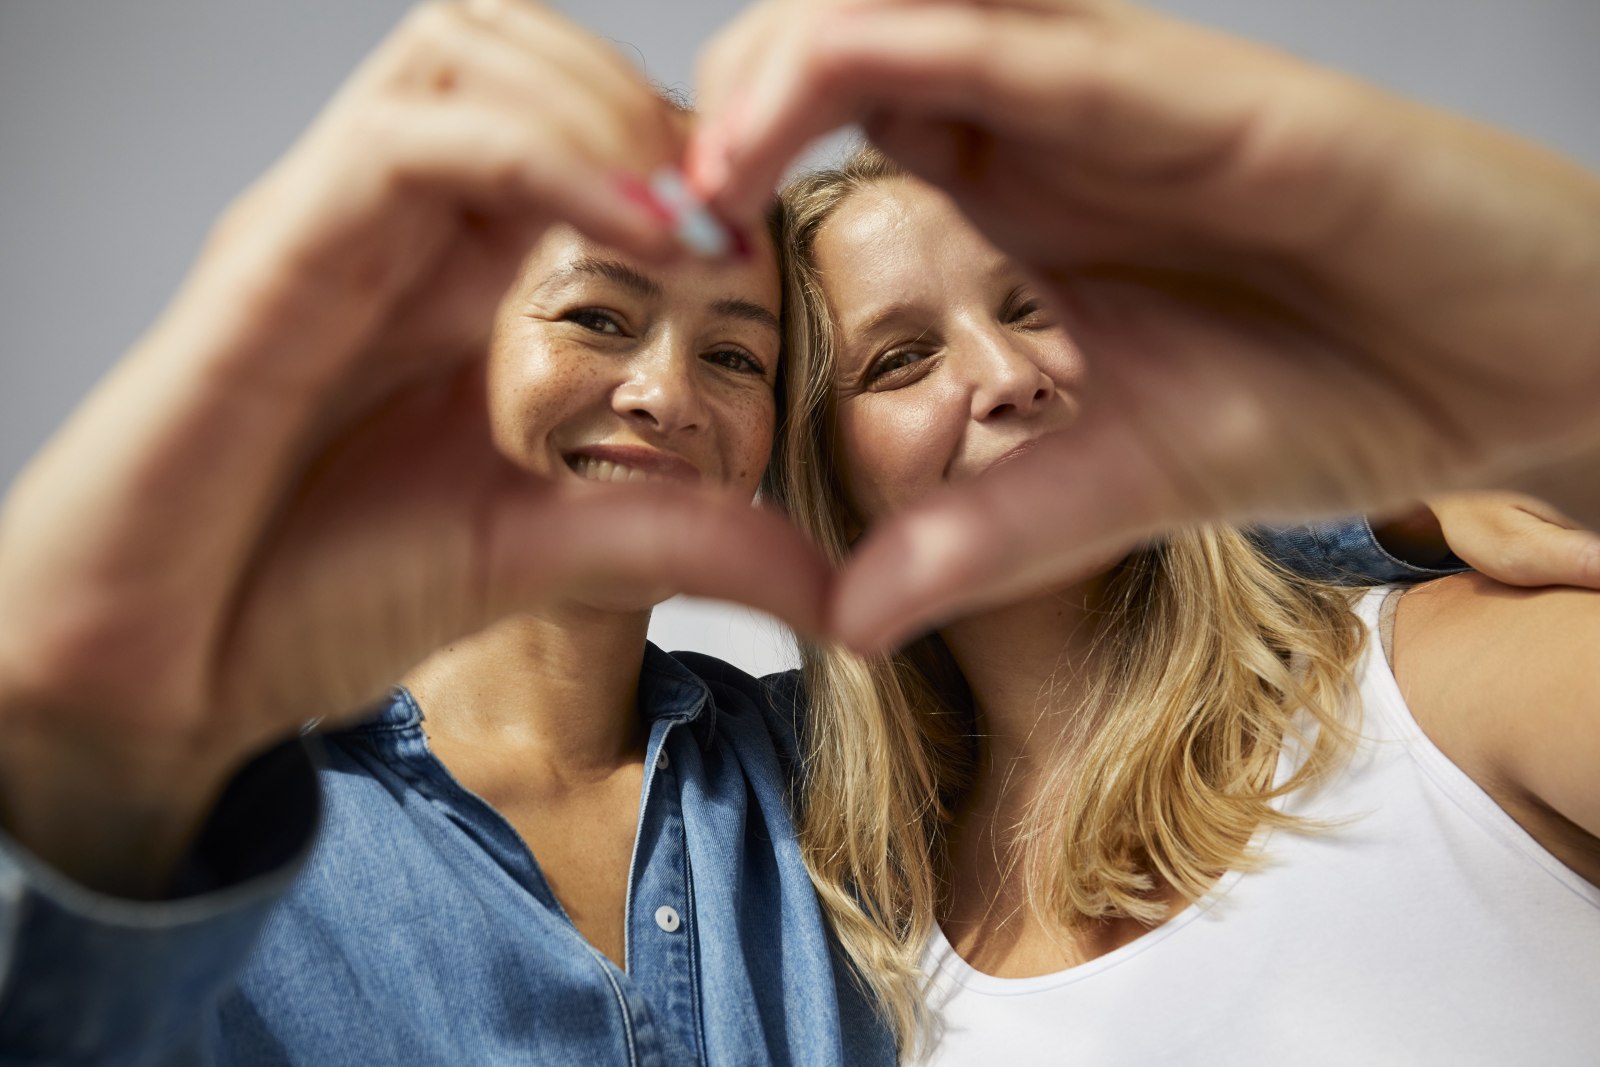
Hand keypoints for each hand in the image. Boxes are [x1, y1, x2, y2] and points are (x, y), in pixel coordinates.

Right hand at [0, 0, 826, 894]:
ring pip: (458, 56)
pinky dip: (536, 160)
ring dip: (596, 107)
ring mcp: (324, 225)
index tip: (758, 231)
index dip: (676, 146)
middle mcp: (388, 222)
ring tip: (682, 218)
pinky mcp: (268, 260)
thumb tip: (831, 584)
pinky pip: (406, 146)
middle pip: (510, 44)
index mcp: (449, 266)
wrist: (162, 676)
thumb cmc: (315, 598)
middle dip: (639, 96)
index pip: (566, 120)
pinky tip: (632, 235)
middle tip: (725, 201)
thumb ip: (678, 540)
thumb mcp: (542, 554)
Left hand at [690, 0, 1599, 648]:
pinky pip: (1033, 42)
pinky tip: (817, 101)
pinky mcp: (1201, 91)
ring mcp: (1118, 91)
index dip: (731, 165)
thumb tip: (845, 619)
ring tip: (704, 164)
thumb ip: (985, 535)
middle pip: (842, 44)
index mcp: (1016, 186)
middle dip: (728, 102)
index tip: (656, 251)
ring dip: (790, 60)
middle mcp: (1048, 117)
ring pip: (915, 9)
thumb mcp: (1120, 481)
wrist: (1520, 370)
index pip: (835, 122)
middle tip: (652, 210)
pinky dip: (911, 48)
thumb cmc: (1335, 396)